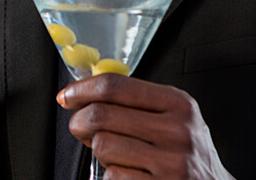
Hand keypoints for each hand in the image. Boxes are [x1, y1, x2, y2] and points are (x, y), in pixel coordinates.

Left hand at [59, 74, 234, 179]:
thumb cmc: (187, 153)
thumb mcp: (175, 117)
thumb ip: (138, 102)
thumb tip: (86, 92)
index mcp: (178, 104)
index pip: (116, 86)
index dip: (83, 89)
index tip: (68, 95)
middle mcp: (177, 131)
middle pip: (102, 115)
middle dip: (79, 122)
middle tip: (79, 127)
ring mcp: (171, 164)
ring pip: (103, 146)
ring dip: (99, 152)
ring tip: (116, 154)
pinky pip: (112, 176)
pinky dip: (112, 176)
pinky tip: (129, 174)